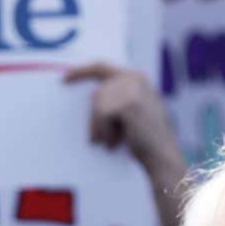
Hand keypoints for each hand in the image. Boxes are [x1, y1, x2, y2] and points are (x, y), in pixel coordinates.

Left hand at [63, 61, 188, 225]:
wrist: (161, 158)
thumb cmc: (145, 140)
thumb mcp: (131, 111)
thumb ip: (116, 97)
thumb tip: (91, 96)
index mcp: (136, 77)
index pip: (100, 67)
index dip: (80, 72)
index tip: (64, 78)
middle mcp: (135, 78)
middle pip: (97, 93)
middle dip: (95, 119)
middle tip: (99, 140)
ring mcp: (133, 89)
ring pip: (97, 103)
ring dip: (100, 127)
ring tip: (113, 141)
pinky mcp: (128, 103)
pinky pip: (101, 114)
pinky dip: (105, 131)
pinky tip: (116, 142)